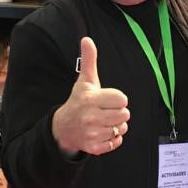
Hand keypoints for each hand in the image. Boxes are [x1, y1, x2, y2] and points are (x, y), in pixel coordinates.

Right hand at [52, 37, 129, 155]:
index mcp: (90, 99)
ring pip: (121, 128)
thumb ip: (89, 60)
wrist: (63, 128)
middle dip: (118, 112)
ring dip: (116, 125)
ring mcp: (92, 134)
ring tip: (104, 121)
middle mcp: (91, 117)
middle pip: (125, 115)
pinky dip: (113, 138)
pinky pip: (116, 142)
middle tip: (106, 111)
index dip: (118, 98)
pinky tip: (102, 132)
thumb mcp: (84, 81)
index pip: (122, 99)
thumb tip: (87, 39)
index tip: (107, 99)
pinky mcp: (94, 148)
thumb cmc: (79, 101)